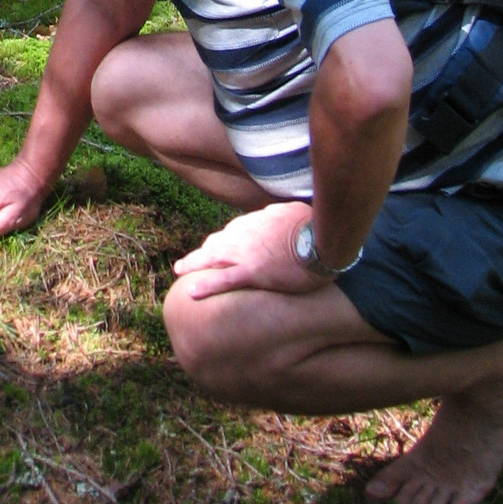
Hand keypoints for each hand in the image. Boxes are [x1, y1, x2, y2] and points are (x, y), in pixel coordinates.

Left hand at [171, 201, 325, 300]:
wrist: (322, 240)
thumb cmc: (312, 225)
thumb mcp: (292, 212)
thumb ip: (277, 214)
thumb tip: (273, 213)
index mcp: (253, 221)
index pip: (230, 231)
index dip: (222, 241)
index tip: (216, 247)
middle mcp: (243, 235)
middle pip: (215, 243)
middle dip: (202, 252)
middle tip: (190, 260)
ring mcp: (245, 254)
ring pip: (211, 258)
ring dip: (193, 264)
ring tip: (180, 270)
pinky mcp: (252, 273)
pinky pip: (223, 280)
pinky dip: (206, 285)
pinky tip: (191, 291)